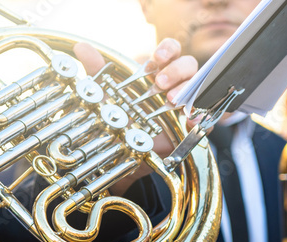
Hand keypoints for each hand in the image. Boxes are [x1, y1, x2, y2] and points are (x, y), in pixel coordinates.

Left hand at [73, 39, 197, 193]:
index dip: (167, 50)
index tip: (156, 58)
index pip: (171, 50)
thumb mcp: (105, 94)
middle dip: (176, 71)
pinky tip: (191, 119)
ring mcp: (184, 102)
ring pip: (198, 86)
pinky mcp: (188, 124)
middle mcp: (174, 83)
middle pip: (188, 65)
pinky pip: (205, 116)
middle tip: (160, 84)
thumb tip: (81, 48)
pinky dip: (200, 116)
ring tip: (172, 100)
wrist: (122, 149)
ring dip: (188, 90)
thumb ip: (96, 70)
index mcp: (157, 70)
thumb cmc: (118, 115)